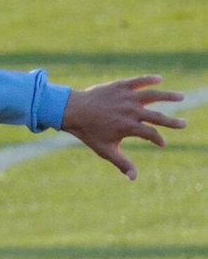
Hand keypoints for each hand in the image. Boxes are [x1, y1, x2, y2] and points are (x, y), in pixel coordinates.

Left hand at [60, 75, 185, 179]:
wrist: (74, 111)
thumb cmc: (89, 133)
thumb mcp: (106, 151)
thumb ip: (122, 163)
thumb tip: (134, 179)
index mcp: (128, 127)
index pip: (151, 135)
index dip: (158, 140)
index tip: (162, 144)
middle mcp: (131, 111)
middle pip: (157, 117)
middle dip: (172, 122)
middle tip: (184, 124)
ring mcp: (127, 97)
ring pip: (153, 95)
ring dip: (168, 96)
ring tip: (180, 97)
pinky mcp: (121, 85)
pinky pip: (139, 80)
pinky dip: (150, 79)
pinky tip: (160, 79)